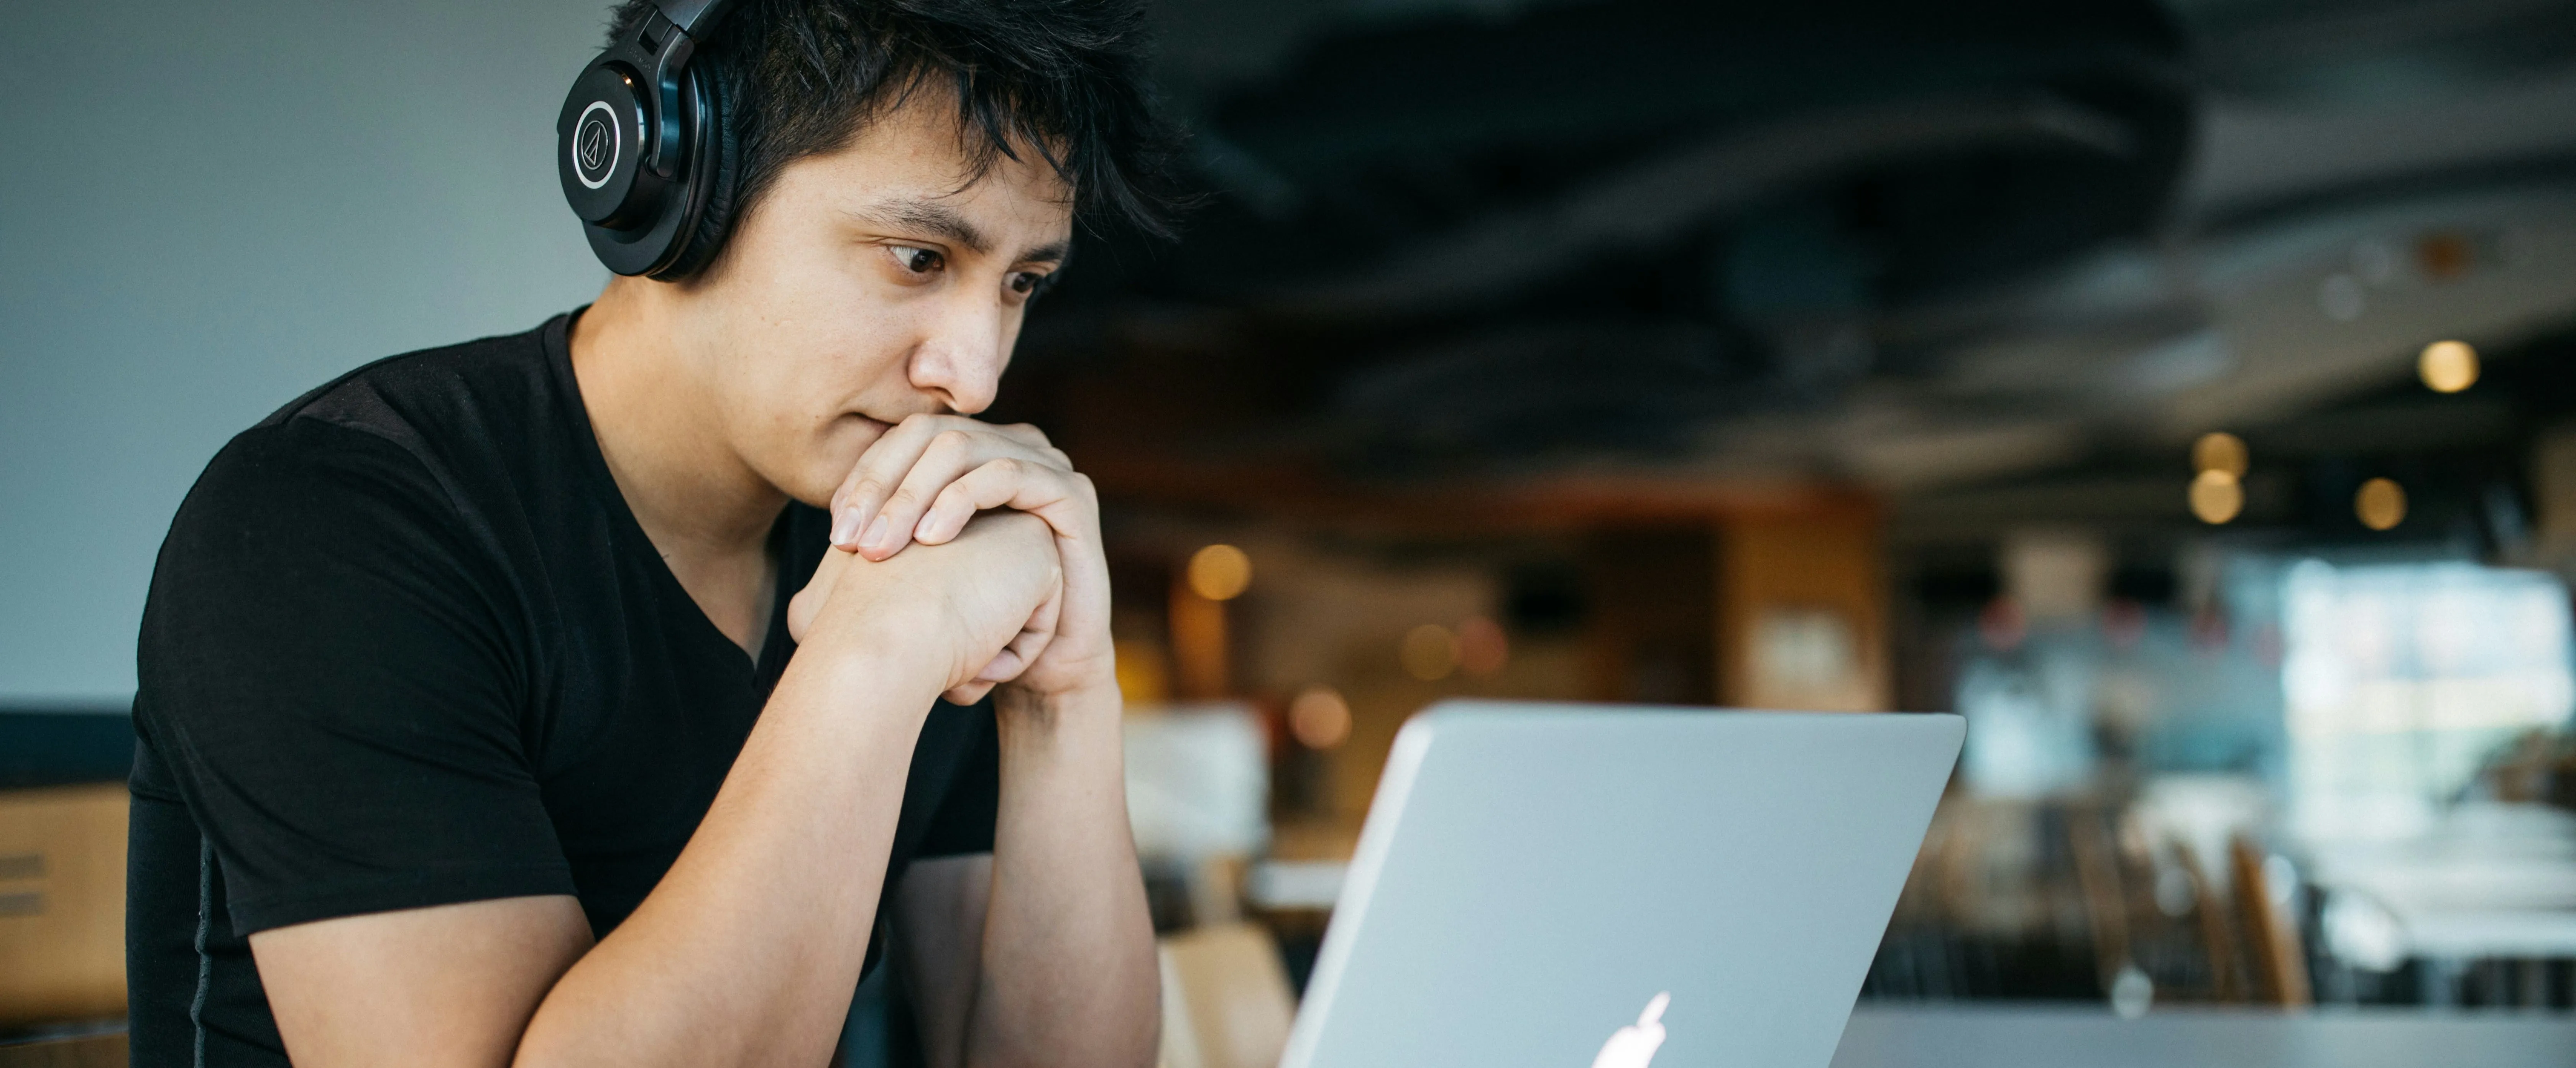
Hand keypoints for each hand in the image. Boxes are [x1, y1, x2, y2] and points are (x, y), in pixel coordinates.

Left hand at [824, 415, 1114, 700]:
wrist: (1044, 665)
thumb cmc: (979, 620)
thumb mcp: (921, 570)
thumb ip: (888, 532)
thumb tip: (834, 518)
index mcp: (973, 455)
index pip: (904, 439)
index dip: (864, 476)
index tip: (837, 532)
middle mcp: (1009, 447)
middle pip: (928, 434)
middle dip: (881, 485)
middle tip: (850, 542)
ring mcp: (1044, 464)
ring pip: (962, 447)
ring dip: (912, 495)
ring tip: (882, 548)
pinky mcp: (1071, 492)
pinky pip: (1006, 474)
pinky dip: (961, 499)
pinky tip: (931, 539)